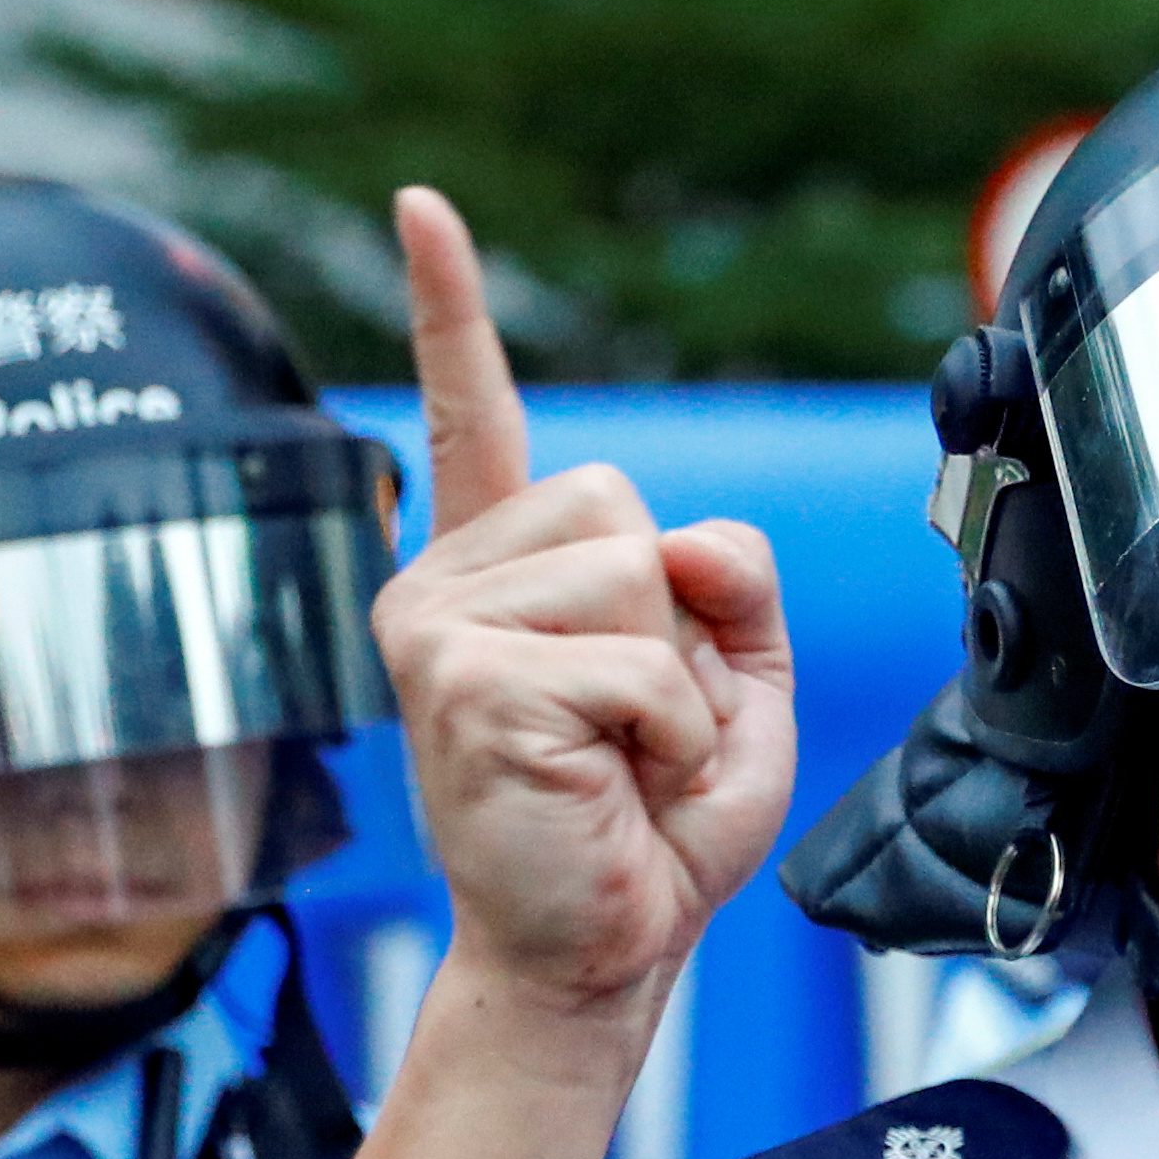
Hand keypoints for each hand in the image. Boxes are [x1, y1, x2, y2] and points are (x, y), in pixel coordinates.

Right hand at [376, 189, 797, 1020]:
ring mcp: (437, 624)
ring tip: (623, 760)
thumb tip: (679, 536)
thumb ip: (732, 581)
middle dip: (679, 623)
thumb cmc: (651, 829)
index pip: (476, 415)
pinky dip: (668, 730)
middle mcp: (448, 581)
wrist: (599, 951)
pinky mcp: (461, 678)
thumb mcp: (737, 684)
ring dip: (676, 686)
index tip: (421, 206)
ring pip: (636, 577)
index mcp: (504, 572)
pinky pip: (637, 661)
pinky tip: (613, 782)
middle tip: (634, 729)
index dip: (449, 309)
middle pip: (628, 508)